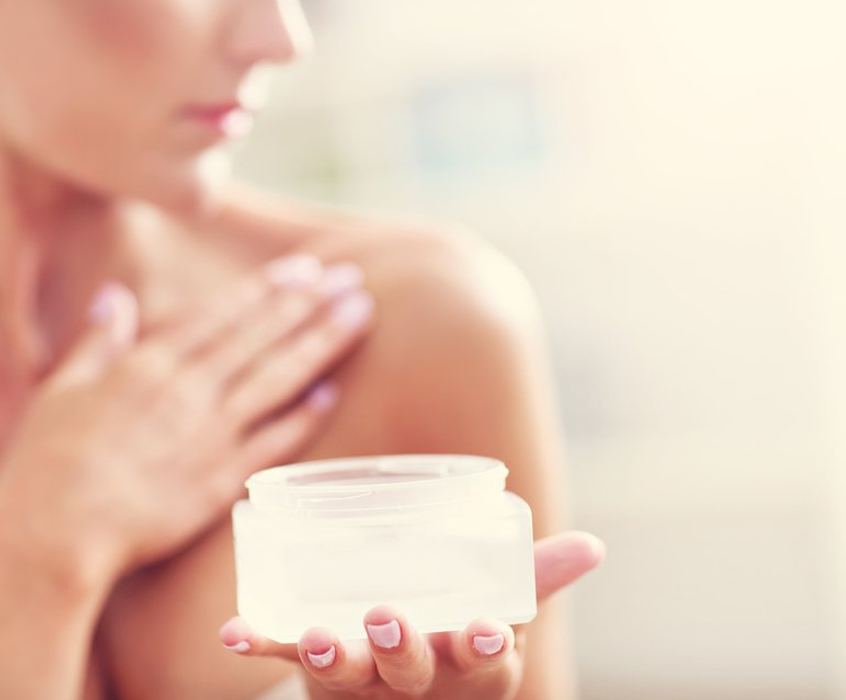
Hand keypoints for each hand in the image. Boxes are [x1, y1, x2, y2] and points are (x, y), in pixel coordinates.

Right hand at [0, 254, 373, 581]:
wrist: (56, 537)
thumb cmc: (48, 466)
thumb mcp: (62, 390)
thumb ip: (97, 342)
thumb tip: (116, 297)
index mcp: (150, 366)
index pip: (222, 315)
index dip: (268, 288)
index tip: (305, 267)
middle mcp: (188, 392)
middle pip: (261, 337)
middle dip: (310, 303)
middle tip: (352, 277)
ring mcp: (210, 435)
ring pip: (277, 378)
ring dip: (322, 343)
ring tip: (360, 315)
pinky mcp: (222, 480)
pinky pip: (272, 442)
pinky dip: (303, 418)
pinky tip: (333, 393)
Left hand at [219, 531, 604, 699]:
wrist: (401, 684)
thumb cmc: (459, 636)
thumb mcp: (502, 609)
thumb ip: (537, 576)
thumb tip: (596, 545)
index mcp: (468, 661)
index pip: (485, 662)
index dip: (486, 647)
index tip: (486, 629)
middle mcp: (416, 678)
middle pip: (412, 672)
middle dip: (403, 651)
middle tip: (391, 619)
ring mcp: (364, 679)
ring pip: (348, 675)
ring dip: (333, 655)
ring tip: (319, 636)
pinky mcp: (321, 670)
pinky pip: (287, 658)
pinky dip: (262, 642)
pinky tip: (234, 630)